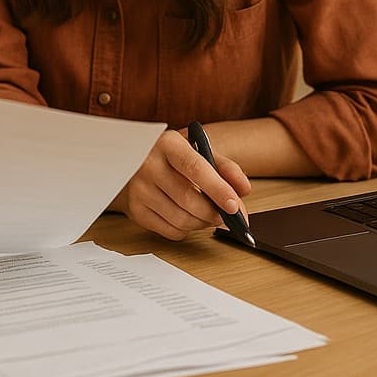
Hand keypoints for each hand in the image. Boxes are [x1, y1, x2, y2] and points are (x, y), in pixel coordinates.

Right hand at [110, 129, 251, 240]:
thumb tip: (244, 190)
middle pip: (189, 200)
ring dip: (203, 223)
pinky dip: (187, 230)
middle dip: (214, 213)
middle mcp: (148, 165)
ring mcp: (139, 189)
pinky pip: (170, 232)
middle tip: (228, 216)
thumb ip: (225, 167)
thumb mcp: (197, 151)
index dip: (217, 189)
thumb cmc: (173, 157)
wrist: (133, 161)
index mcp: (167, 144)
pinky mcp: (135, 210)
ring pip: (182, 220)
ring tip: (209, 215)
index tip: (234, 206)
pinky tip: (188, 217)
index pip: (195, 168)